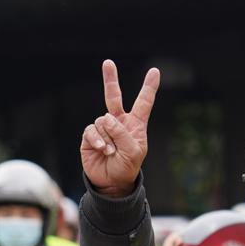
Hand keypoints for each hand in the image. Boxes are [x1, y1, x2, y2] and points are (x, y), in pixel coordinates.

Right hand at [79, 60, 159, 197]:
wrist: (111, 182)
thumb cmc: (127, 167)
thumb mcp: (133, 152)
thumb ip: (123, 133)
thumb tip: (107, 118)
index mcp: (135, 125)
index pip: (143, 103)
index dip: (149, 87)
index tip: (155, 71)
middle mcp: (118, 123)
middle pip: (113, 97)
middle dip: (110, 79)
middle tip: (108, 63)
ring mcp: (103, 128)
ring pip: (103, 121)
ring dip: (108, 138)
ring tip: (111, 151)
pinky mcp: (90, 136)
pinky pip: (91, 130)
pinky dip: (97, 140)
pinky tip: (101, 149)